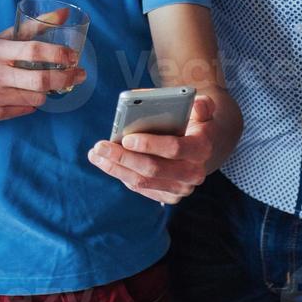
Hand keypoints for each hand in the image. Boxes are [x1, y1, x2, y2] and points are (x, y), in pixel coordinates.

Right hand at [0, 32, 85, 120]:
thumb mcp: (2, 38)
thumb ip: (33, 27)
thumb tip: (63, 14)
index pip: (34, 51)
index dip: (58, 54)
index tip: (73, 55)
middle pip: (41, 80)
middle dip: (66, 77)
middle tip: (79, 74)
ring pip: (37, 97)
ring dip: (49, 91)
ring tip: (51, 83)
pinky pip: (27, 110)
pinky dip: (34, 102)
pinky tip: (29, 94)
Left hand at [88, 96, 215, 203]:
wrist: (205, 148)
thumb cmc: (195, 123)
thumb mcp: (202, 110)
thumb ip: (203, 105)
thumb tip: (197, 103)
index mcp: (201, 148)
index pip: (174, 148)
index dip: (149, 144)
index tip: (125, 138)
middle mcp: (194, 173)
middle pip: (153, 169)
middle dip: (123, 158)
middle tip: (100, 146)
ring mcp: (181, 188)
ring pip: (143, 182)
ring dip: (116, 168)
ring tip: (96, 155)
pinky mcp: (169, 197)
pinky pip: (141, 188)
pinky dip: (122, 175)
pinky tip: (108, 163)